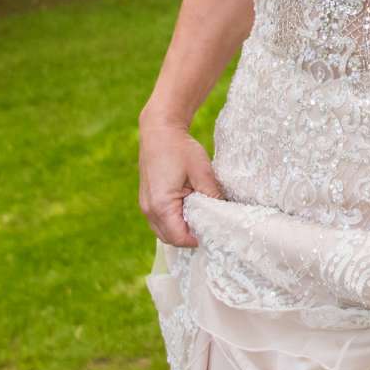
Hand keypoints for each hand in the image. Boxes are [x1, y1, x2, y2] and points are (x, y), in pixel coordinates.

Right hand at [138, 111, 224, 247]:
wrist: (159, 130)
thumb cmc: (180, 148)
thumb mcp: (202, 172)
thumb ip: (212, 196)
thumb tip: (224, 214)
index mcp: (161, 205)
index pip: (180, 238)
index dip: (198, 239)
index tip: (214, 231)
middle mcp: (149, 209)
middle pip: (170, 239)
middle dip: (189, 236)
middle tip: (208, 225)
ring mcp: (145, 205)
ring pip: (163, 231)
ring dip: (180, 229)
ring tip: (199, 216)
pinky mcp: (146, 200)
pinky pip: (159, 220)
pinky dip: (172, 221)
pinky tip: (187, 209)